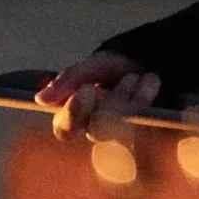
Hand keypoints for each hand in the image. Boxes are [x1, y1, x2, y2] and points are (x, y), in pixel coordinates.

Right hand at [35, 53, 160, 137]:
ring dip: (136, 97)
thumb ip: (71, 78)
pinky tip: (152, 81)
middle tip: (130, 78)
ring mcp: (124, 136)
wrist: (157, 63)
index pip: (65, 129)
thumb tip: (40, 98)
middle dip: (115, 102)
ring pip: (125, 128)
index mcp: (79, 116)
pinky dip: (149, 98)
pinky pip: (148, 126)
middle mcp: (99, 129)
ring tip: (142, 76)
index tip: (84, 91)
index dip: (73, 115)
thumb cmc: (120, 68)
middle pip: (99, 131)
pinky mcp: (149, 136)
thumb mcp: (96, 65)